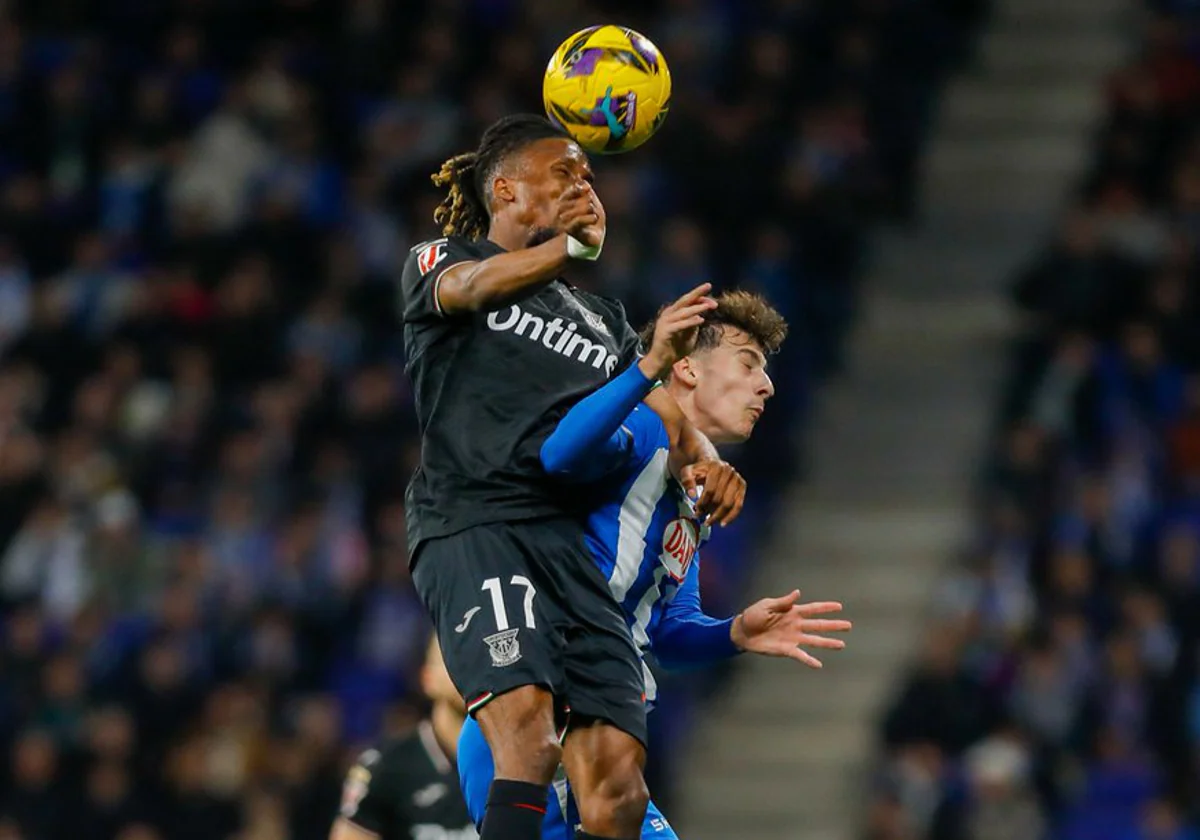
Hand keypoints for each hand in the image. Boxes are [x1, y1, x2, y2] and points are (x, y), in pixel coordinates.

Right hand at [558, 184, 603, 246]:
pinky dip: (591, 218)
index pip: (572, 190)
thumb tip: (583, 182)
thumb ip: (586, 190)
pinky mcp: (569, 231)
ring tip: (593, 216)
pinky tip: (594, 219)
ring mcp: (563, 221)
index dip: (581, 188)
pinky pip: (579, 220)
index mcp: (563, 202)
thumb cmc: (590, 218)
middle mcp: (559, 211)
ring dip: (592, 211)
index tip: (588, 189)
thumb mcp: (590, 200)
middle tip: (591, 209)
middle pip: (580, 199)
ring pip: (583, 208)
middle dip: (589, 202)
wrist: (593, 237)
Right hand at [638, 284, 716, 379]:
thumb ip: (694, 325)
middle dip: (697, 293)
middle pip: (684, 300)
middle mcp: (668, 314)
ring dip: (696, 308)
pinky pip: (679, 325)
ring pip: (683, 312)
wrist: (662, 362)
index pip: (688, 302)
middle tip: (708, 285)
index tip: (714, 302)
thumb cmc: (675, 348)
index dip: (701, 299)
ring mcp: (665, 322)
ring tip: (708, 306)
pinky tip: (700, 320)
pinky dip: (690, 322)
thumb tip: (702, 316)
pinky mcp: (665, 331)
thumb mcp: (689, 335)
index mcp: (674, 313)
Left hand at [678, 459, 744, 526]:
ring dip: (719, 516)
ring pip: (730, 503)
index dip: (702, 502)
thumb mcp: (688, 471)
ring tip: (709, 522)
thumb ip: (687, 481)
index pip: (710, 490)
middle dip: (709, 510)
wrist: (711, 465)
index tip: (696, 509)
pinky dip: (731, 516)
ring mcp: (737, 479)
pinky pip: (739, 505)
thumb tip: (692, 495)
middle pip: (720, 498)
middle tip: (700, 516)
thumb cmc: (699, 470)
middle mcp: (729, 471)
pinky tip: (722, 523)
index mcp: (716, 467)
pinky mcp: (742, 486)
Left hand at [730, 590, 851, 668]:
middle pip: (818, 625)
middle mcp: (796, 625)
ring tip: (841, 645)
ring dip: (827, 643)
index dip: (825, 607)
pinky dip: (809, 660)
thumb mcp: (767, 605)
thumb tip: (798, 592)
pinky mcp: (786, 649)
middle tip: (848, 626)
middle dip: (833, 625)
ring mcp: (793, 638)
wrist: (742, 632)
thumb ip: (783, 601)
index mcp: (792, 612)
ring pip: (814, 640)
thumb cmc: (753, 615)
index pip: (812, 609)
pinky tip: (818, 665)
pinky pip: (800, 655)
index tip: (839, 606)